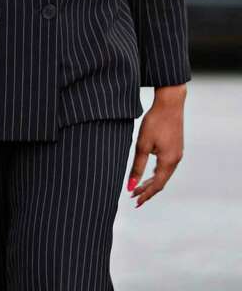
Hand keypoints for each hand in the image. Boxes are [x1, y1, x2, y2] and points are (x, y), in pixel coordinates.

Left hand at [129, 84, 185, 207]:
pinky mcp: (175, 148)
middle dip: (147, 190)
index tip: (135, 202)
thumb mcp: (142, 145)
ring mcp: (177, 154)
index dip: (145, 194)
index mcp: (168, 161)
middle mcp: (175, 160)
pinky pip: (166, 166)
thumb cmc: (154, 122)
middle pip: (161, 181)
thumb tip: (130, 185)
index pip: (156, 185)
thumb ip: (137, 166)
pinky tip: (148, 173)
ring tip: (138, 188)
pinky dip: (156, 173)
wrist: (169, 105)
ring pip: (163, 174)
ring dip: (151, 182)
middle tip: (133, 197)